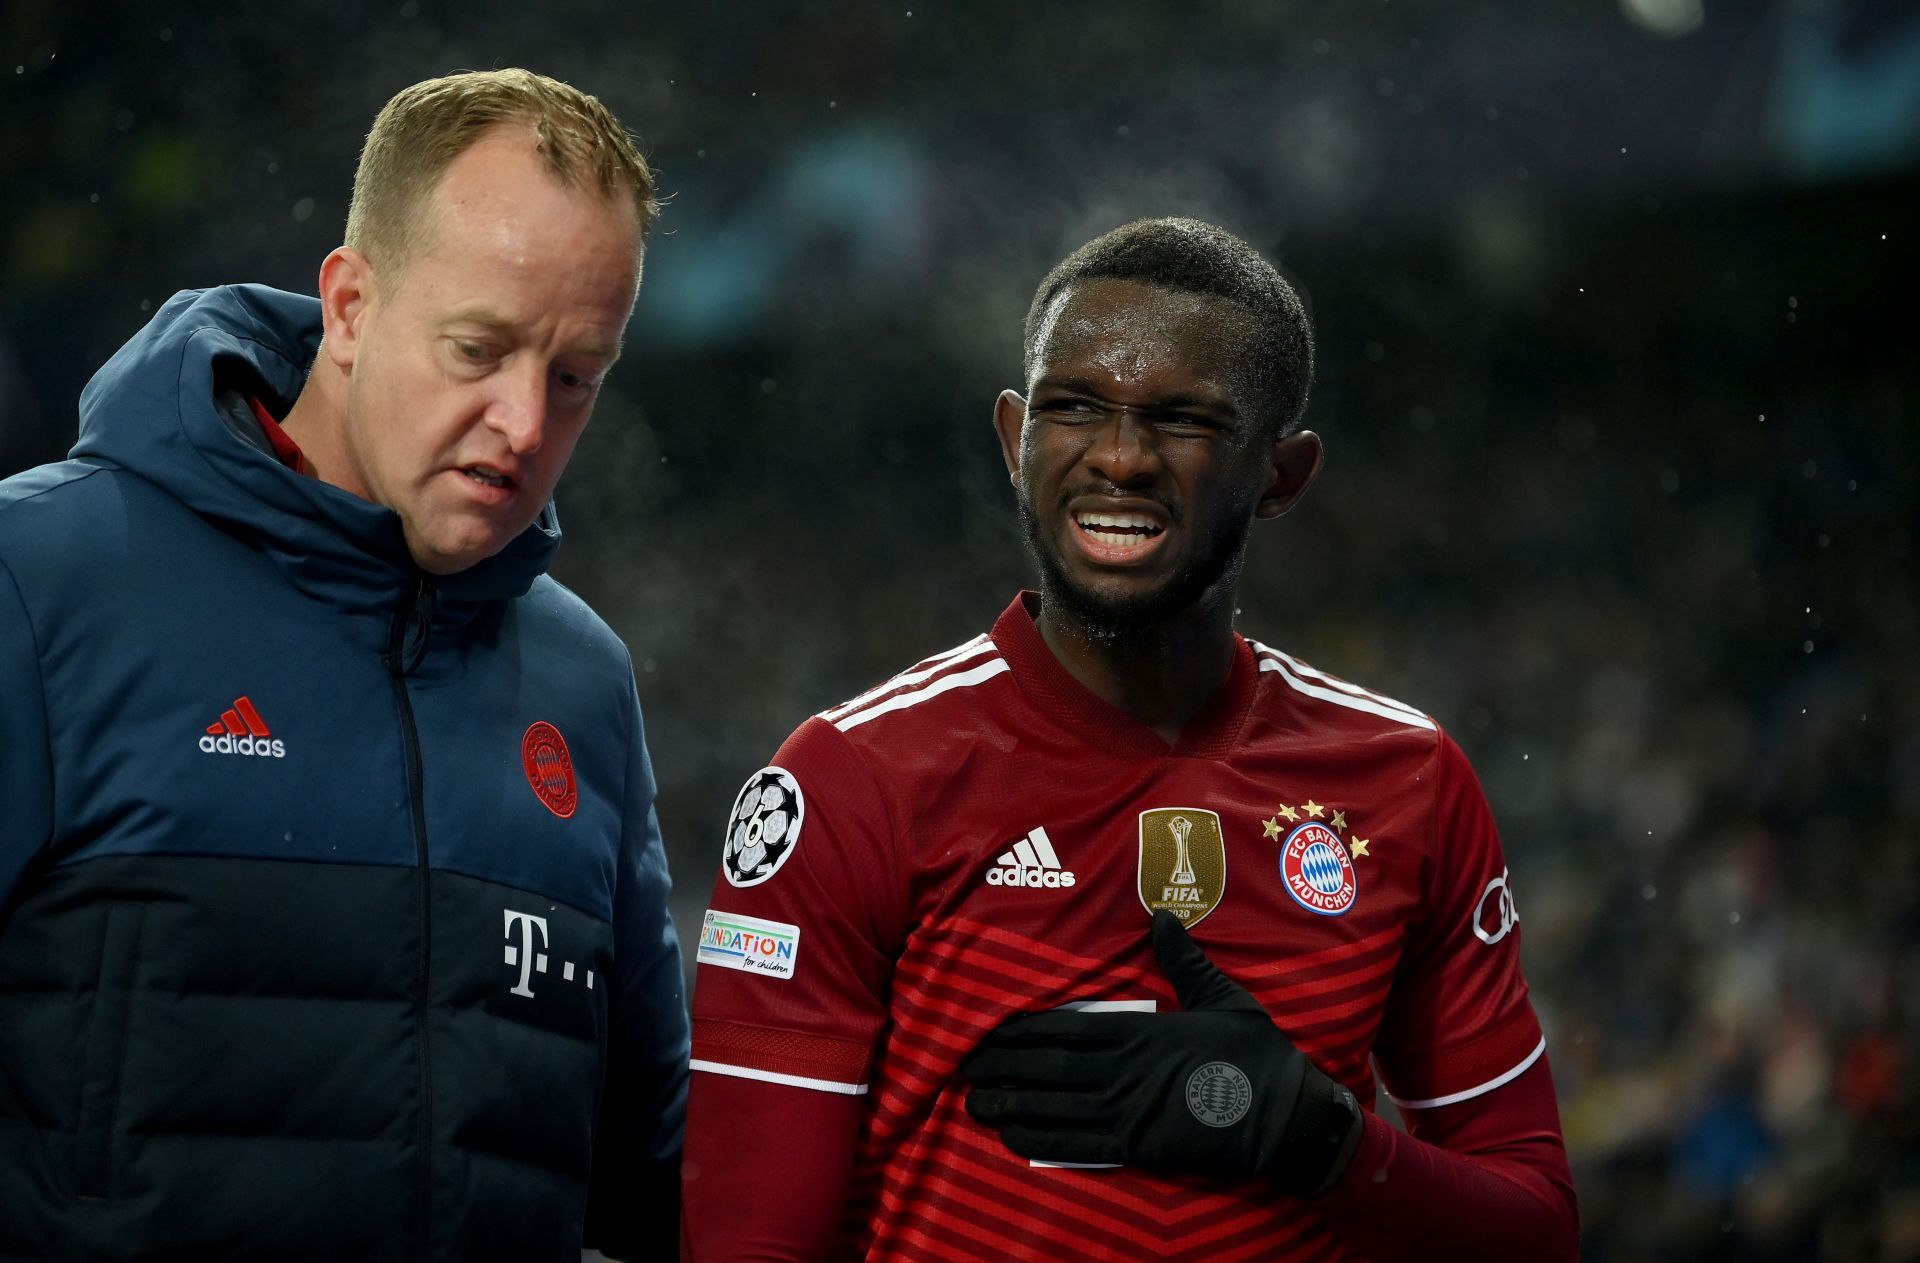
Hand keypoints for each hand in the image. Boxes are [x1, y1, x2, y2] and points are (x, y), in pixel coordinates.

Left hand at [962, 910, 1362, 1194]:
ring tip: (972, 1102)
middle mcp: (1121, 1068)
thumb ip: (1184, 959)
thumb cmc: (1254, 1054)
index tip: (989, 1031)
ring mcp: (1125, 1109)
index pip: (1064, 1028)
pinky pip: (1075, 1144)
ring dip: (1008, 1104)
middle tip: (963, 1065)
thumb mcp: (1221, 996)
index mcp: (1137, 1030)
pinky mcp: (1135, 1146)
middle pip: (1046, 1065)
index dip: (1021, 1031)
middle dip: (1001, 1065)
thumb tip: (1161, 915)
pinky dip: (1039, 1140)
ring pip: (1051, 1104)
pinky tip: (1011, 1138)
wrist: (1282, 1115)